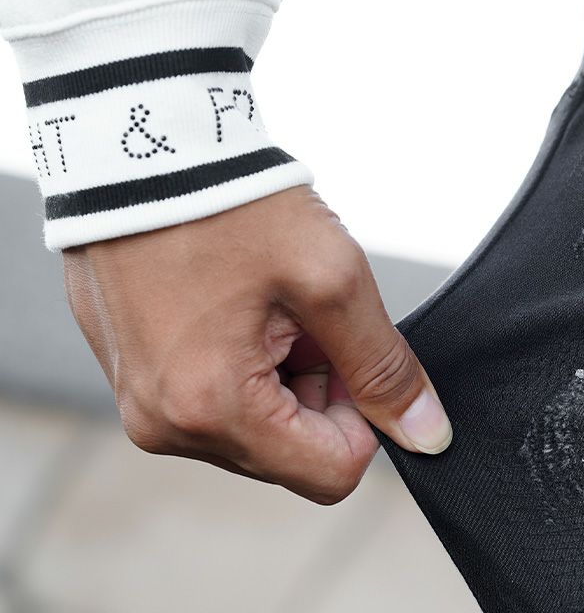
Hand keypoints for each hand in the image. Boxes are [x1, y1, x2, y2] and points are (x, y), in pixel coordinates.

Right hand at [61, 184, 452, 503]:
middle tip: (302, 314)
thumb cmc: (231, 201)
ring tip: (261, 301)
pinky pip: (205, 400)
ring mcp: (138, 403)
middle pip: (289, 456)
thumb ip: (384, 368)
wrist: (137, 137)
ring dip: (277, 376)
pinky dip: (234, 362)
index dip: (363, 418)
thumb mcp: (331, 280)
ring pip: (252, 430)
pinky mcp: (125, 375)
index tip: (349, 350)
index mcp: (211, 411)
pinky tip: (227, 300)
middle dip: (316, 391)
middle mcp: (164, 427)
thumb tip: (427, 437)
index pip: (331, 475)